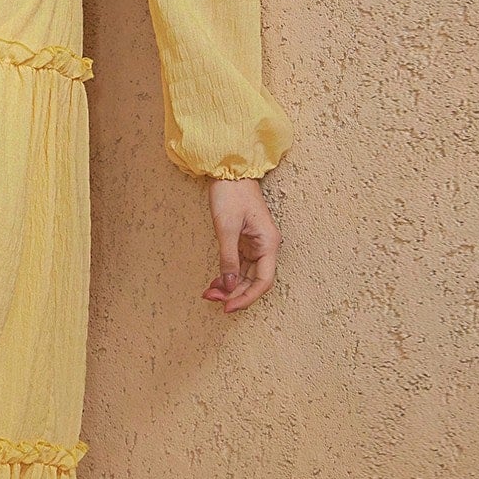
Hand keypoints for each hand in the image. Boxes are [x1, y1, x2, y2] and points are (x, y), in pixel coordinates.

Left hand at [201, 178, 281, 313]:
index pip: (263, 282)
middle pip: (254, 281)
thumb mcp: (227, 228)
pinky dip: (228, 275)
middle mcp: (265, 246)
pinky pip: (240, 265)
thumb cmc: (231, 194)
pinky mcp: (245, 241)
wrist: (229, 170)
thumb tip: (229, 286)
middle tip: (212, 299)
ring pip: (246, 275)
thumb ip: (229, 259)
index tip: (228, 307)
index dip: (246, 298)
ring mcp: (256, 244)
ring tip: (210, 293)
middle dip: (234, 293)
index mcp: (268, 244)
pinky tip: (215, 282)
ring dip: (230, 286)